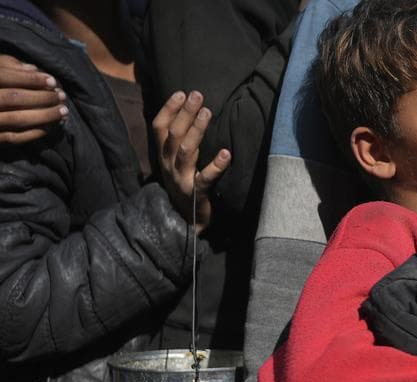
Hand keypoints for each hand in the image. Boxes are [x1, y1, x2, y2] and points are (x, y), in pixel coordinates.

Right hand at [0, 54, 64, 143]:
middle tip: (61, 96)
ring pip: (16, 119)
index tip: (52, 81)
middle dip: (40, 97)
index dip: (30, 79)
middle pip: (12, 98)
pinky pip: (14, 138)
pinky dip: (34, 133)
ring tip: (63, 111)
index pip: (4, 76)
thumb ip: (6, 65)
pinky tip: (49, 127)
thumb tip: (33, 69)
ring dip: (44, 116)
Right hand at [151, 90, 230, 233]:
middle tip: (197, 95)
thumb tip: (191, 114)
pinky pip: (206, 178)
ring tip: (207, 112)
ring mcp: (181, 179)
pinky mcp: (197, 193)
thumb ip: (179, 142)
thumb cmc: (184, 185)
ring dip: (196, 130)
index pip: (159, 127)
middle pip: (173, 134)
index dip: (168, 109)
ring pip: (186, 151)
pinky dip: (216, 165)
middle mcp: (169, 165)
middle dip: (185, 113)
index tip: (181, 92)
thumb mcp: (175, 162)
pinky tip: (227, 153)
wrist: (185, 223)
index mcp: (163, 156)